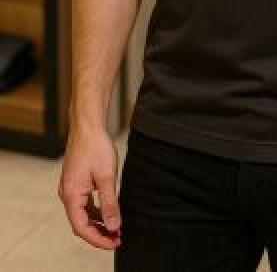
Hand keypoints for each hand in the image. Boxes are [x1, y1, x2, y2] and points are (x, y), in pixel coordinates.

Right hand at [57, 123, 121, 250]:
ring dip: (97, 222)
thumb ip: (109, 204)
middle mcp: (66, 194)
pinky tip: (107, 211)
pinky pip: (83, 203)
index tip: (115, 242)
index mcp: (71, 195)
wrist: (88, 125)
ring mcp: (70, 188)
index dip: (98, 239)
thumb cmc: (95, 146)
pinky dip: (95, 211)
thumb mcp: (107, 177)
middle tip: (117, 238)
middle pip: (81, 223)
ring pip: (82, 214)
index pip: (82, 228)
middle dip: (99, 233)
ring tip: (115, 227)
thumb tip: (113, 226)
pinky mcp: (75, 182)